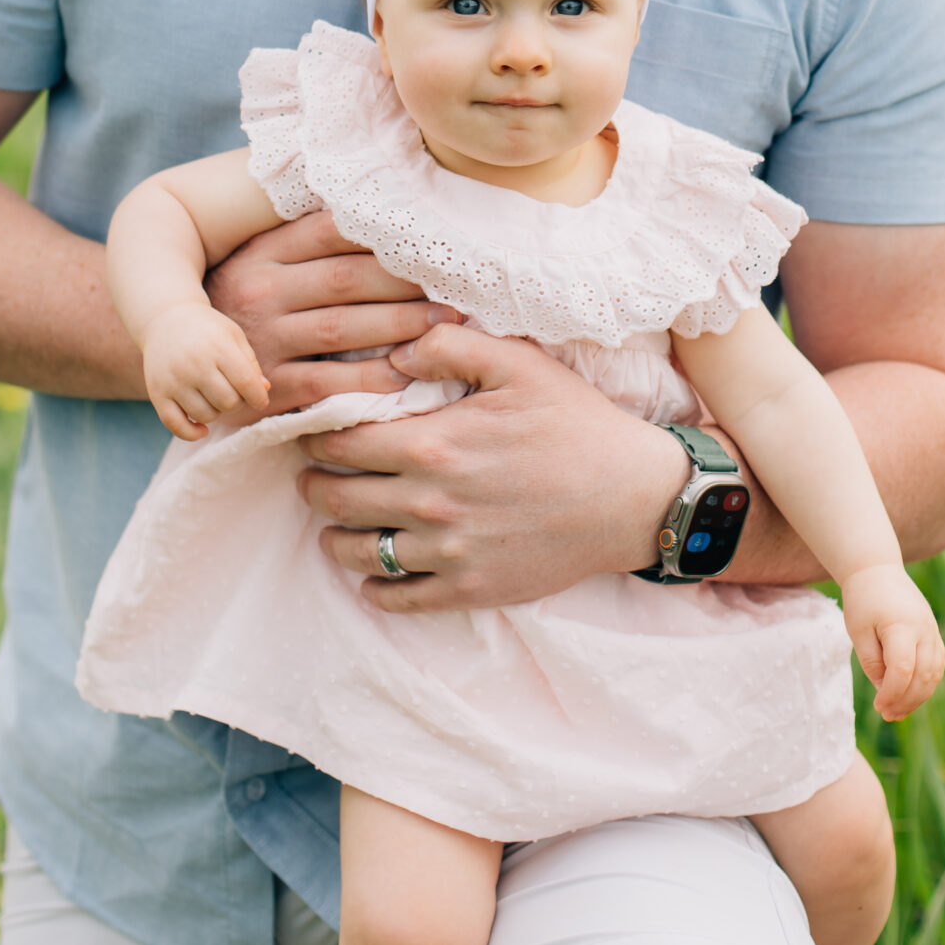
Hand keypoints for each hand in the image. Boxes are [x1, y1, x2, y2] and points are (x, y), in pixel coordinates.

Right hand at [141, 301, 270, 439]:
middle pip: (228, 403)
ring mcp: (173, 380)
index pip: (246, 383)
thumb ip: (250, 363)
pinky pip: (176, 425)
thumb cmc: (206, 329)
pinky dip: (192, 433)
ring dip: (216, 412)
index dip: (258, 397)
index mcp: (218, 347)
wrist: (164, 319)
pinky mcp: (157, 393)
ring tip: (214, 397)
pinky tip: (202, 429)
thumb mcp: (233, 336)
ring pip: (206, 415)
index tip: (260, 400)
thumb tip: (264, 391)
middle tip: (232, 392)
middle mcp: (194, 365)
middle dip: (237, 403)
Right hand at [205, 210, 444, 415]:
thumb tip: (383, 211)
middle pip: (346, 278)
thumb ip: (307, 240)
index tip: (432, 237)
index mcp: (262, 252)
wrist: (184, 361)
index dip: (383, 234)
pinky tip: (406, 374)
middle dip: (407, 282)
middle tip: (458, 287)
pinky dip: (369, 379)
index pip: (330, 232)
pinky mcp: (266, 386)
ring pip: (343, 328)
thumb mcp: (261, 260)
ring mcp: (261, 338)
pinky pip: (326, 381)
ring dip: (402, 326)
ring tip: (448, 325)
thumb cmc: (244, 303)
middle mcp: (260, 290)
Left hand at [299, 322, 690, 610]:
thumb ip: (449, 347)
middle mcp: (430, 502)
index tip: (312, 428)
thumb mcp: (519, 364)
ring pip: (357, 552)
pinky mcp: (469, 589)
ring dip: (334, 536)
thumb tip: (394, 350)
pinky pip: (397, 598)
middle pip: (336, 499)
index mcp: (432, 444)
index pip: (339, 442)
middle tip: (313, 473)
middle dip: (314, 483)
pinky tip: (374, 570)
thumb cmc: (576, 423)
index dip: (315, 434)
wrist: (633, 497)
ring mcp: (448, 552)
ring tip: (335, 522)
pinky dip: (373, 587)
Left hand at [840, 565, 944, 719]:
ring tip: (897, 712)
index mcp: (902, 626)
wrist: (877, 570)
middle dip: (906, 701)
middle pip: (924, 676)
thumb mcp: (858, 630)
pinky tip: (908, 696)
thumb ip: (872, 662)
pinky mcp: (934, 634)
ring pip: (934, 674)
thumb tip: (885, 691)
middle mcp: (924, 630)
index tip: (878, 706)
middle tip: (887, 714)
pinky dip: (925, 684)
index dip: (892, 693)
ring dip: (918, 697)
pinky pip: (936, 666)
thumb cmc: (863, 599)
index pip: (903, 669)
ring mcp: (932, 632)